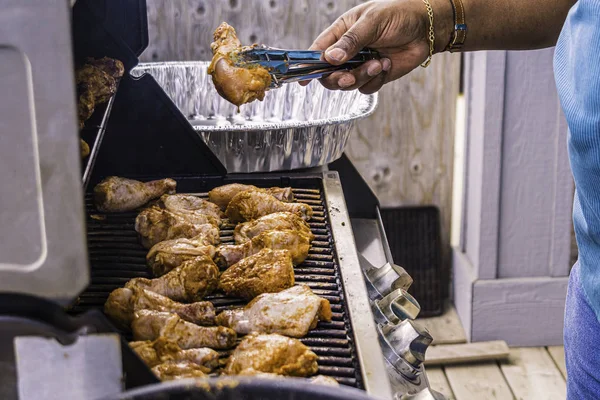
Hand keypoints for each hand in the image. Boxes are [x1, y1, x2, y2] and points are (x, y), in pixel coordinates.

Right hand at [305, 0, 447, 93]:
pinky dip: (375, 81)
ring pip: (347, 84)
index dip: (308, 66)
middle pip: (329, 75)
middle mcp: (347, 52)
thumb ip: (351, 41)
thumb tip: (330, 58)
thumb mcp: (372, 22)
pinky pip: (366, 88)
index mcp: (340, 33)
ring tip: (378, 63)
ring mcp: (360, 65)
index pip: (318, 52)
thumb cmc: (399, 15)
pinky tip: (387, 65)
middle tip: (349, 76)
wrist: (427, 27)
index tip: (304, 79)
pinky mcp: (374, 76)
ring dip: (361, 77)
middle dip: (338, 79)